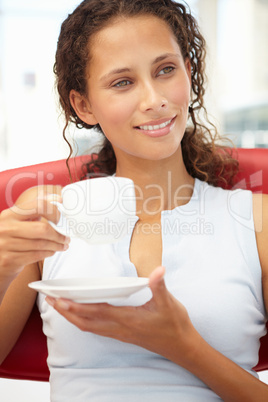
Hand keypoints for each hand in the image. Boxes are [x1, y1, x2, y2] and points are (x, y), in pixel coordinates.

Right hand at [0, 189, 69, 278]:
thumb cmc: (9, 239)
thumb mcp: (16, 221)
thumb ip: (33, 211)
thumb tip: (56, 198)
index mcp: (9, 214)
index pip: (37, 206)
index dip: (53, 212)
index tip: (60, 218)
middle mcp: (6, 228)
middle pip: (42, 229)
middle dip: (59, 234)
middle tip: (66, 237)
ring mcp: (6, 245)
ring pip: (41, 244)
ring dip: (56, 245)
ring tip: (62, 245)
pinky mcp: (9, 260)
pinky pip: (36, 255)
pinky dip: (48, 253)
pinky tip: (51, 251)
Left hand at [46, 266, 195, 364]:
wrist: (182, 347)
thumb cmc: (174, 325)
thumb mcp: (169, 303)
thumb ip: (159, 286)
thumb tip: (158, 269)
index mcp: (127, 319)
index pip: (95, 312)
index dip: (76, 306)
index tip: (60, 299)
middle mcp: (119, 329)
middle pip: (85, 322)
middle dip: (66, 312)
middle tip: (50, 300)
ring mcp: (120, 334)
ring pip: (89, 327)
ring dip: (72, 317)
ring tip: (60, 307)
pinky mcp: (123, 335)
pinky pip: (97, 329)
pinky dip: (84, 322)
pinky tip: (82, 315)